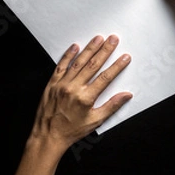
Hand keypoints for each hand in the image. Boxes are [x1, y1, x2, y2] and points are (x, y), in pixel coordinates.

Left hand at [29, 34, 132, 148]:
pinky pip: (61, 66)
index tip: (125, 57)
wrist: (47, 136)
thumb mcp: (95, 121)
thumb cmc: (71, 130)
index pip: (105, 78)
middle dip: (105, 51)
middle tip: (113, 39)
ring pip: (78, 62)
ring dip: (89, 49)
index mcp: (85, 98)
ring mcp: (62, 84)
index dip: (117, 66)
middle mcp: (73, 88)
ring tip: (98, 38)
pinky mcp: (52, 83)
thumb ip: (111, 106)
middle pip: (93, 65)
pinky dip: (68, 55)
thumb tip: (126, 95)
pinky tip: (75, 46)